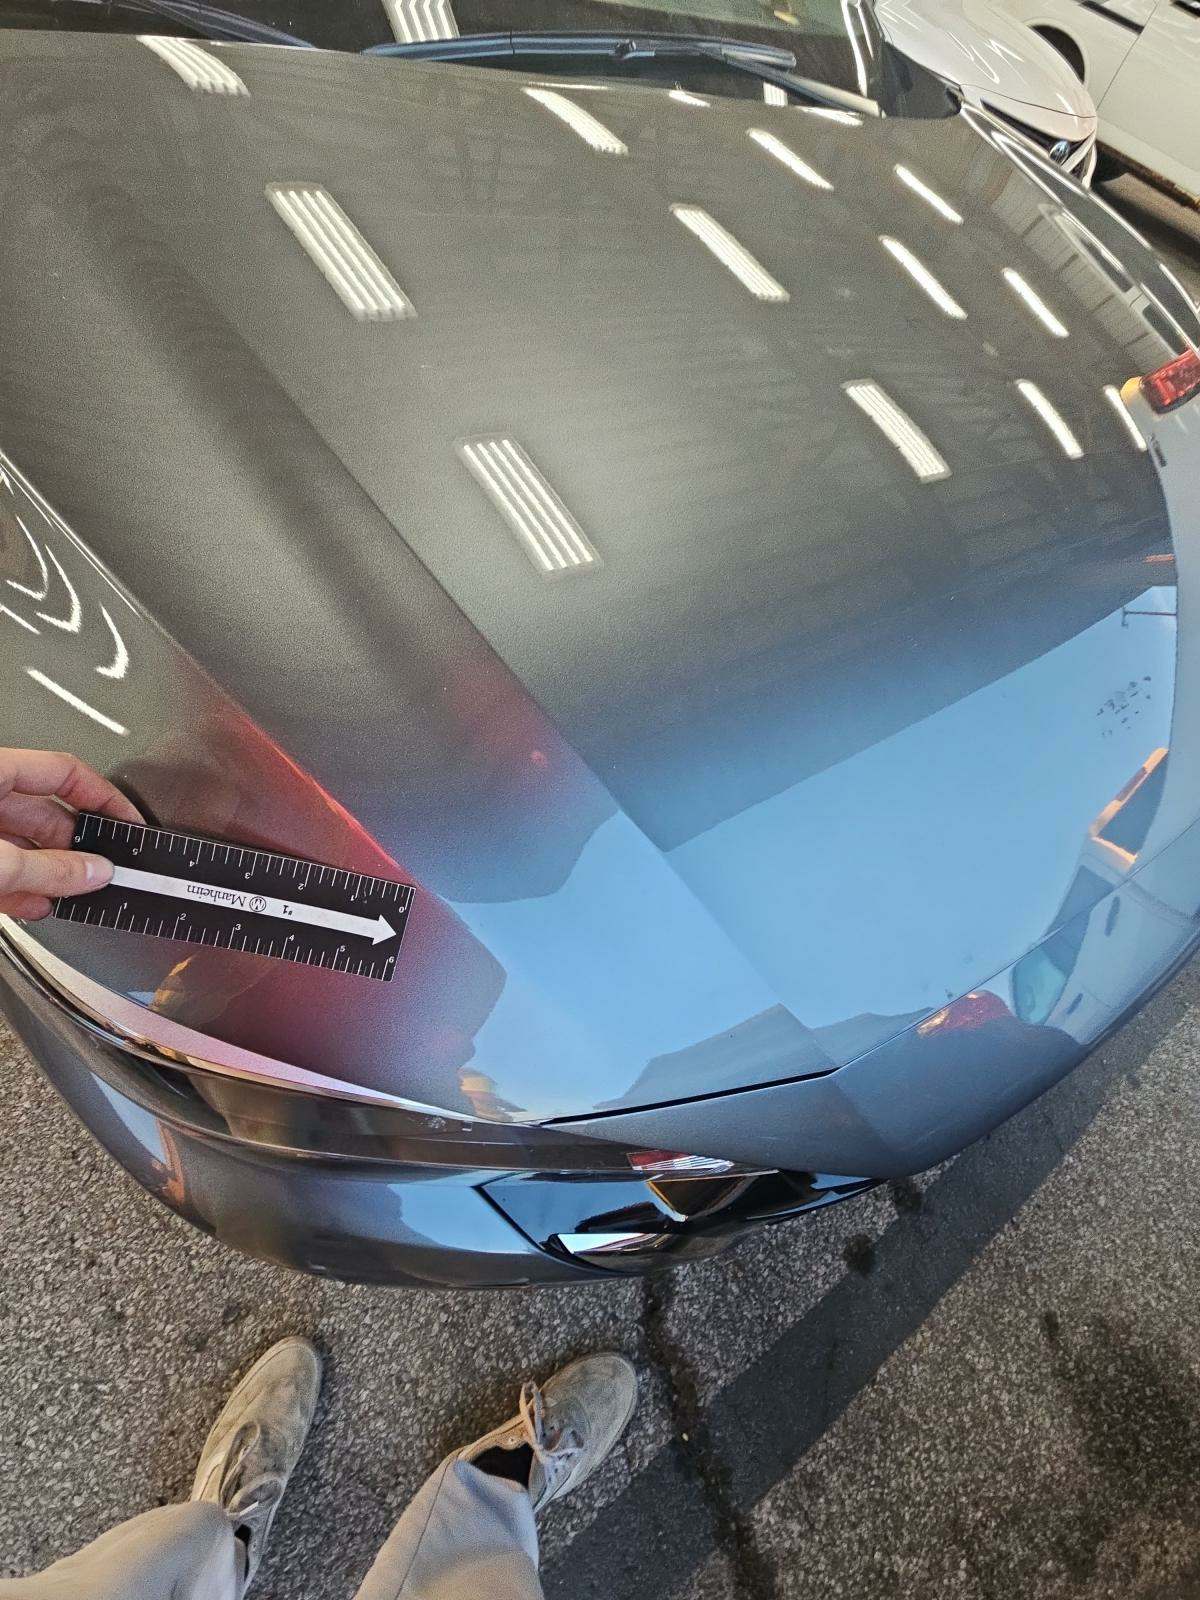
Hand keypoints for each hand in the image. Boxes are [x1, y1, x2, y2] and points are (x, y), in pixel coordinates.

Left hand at [0, 749, 142, 919]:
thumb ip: (49, 869)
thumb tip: (95, 872)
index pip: (65, 772)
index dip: (104, 797)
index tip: (129, 822)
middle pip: (45, 814)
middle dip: (77, 848)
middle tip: (103, 871)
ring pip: (22, 844)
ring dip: (50, 874)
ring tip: (73, 895)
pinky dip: (20, 885)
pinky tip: (37, 904)